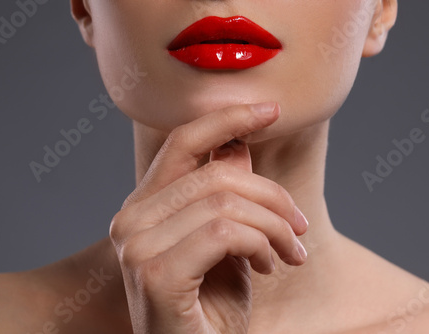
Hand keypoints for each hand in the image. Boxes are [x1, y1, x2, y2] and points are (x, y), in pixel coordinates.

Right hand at [109, 102, 308, 333]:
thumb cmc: (211, 308)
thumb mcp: (227, 242)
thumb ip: (225, 194)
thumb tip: (237, 144)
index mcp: (144, 207)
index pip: (183, 142)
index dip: (228, 119)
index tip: (271, 109)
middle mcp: (130, 220)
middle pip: (217, 173)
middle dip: (271, 196)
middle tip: (297, 228)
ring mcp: (136, 245)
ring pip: (226, 202)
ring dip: (273, 226)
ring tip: (288, 252)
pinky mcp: (154, 272)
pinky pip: (225, 233)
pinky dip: (261, 244)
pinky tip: (269, 267)